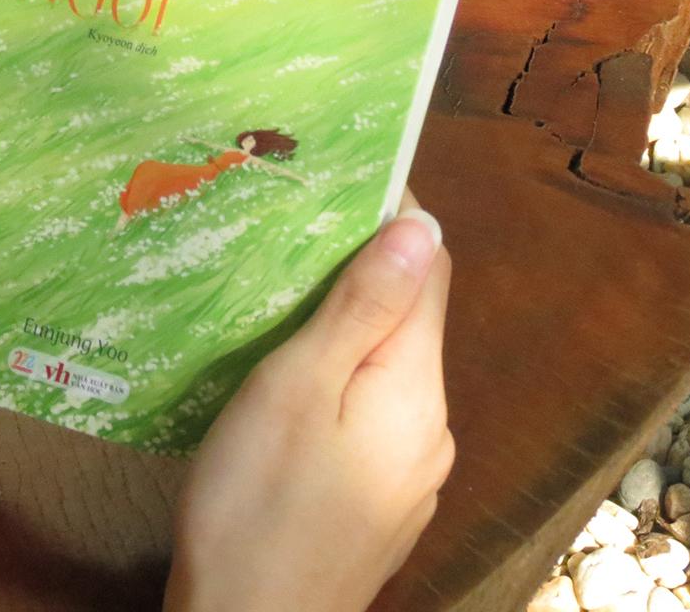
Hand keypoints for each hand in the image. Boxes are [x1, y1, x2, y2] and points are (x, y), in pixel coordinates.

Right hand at [165, 193, 453, 611]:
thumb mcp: (297, 390)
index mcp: (417, 387)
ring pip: (384, 372)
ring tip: (274, 306)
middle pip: (408, 320)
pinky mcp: (380, 506)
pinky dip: (337, 386)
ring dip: (343, 331)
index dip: (389, 219)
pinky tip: (284, 391)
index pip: (430, 270)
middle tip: (283, 239)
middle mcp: (432, 427)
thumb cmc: (257, 504)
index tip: (330, 184)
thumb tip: (423, 223)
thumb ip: (362, 308)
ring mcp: (410, 475)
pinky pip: (369, 419)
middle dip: (357, 272)